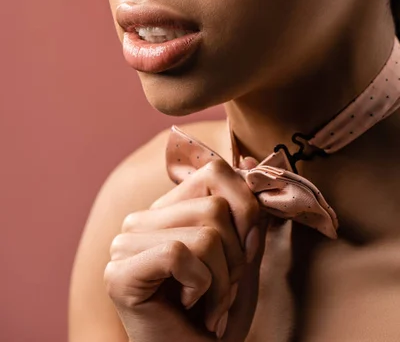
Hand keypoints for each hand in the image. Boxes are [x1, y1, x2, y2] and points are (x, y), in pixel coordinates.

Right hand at [104, 157, 268, 341]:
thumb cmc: (216, 314)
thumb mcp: (241, 257)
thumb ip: (246, 213)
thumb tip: (248, 161)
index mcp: (166, 210)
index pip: (215, 171)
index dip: (245, 211)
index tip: (246, 254)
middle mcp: (141, 219)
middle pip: (216, 207)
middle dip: (236, 258)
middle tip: (222, 291)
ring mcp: (125, 244)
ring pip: (205, 233)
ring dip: (222, 281)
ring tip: (207, 303)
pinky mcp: (119, 271)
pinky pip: (180, 255)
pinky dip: (201, 288)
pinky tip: (187, 307)